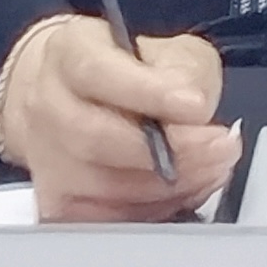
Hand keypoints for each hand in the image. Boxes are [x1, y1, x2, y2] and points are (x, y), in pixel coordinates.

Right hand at [0, 15, 239, 221]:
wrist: (69, 98)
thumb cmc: (123, 70)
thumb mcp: (163, 47)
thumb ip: (183, 68)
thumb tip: (195, 106)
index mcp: (69, 54)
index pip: (98, 73)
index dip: (151, 93)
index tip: (198, 105)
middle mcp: (46, 106)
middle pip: (97, 138)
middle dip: (171, 149)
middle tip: (220, 147)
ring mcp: (46, 160)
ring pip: (104, 186)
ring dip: (172, 184)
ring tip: (213, 167)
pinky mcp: (56, 202)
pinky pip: (108, 218)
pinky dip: (155, 209)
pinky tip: (185, 190)